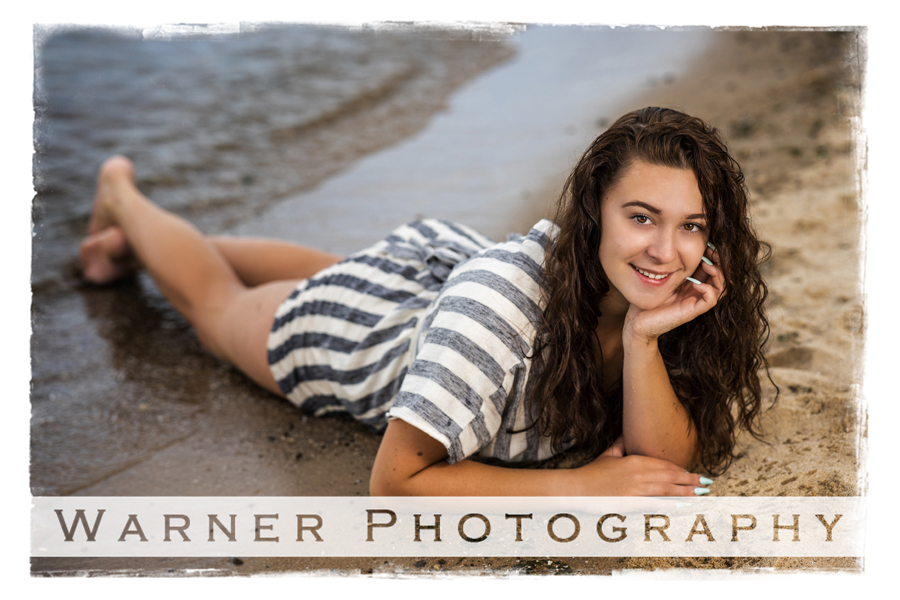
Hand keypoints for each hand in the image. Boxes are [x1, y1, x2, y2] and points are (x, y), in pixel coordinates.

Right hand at [575, 437, 707, 495]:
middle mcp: (639, 474)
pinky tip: (683, 506)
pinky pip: (657, 504)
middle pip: (670, 477)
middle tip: (706, 483)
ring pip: (668, 490)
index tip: (691, 473)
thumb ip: (622, 444)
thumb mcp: (609, 454)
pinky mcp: (632, 503)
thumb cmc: (593, 472)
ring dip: (687, 492)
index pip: (664, 465)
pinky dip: (672, 504)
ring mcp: (636, 490)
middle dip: (690, 481)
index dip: (680, 470)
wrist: (579, 488)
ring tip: (701, 494)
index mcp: (635, 461)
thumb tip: (628, 434)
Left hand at [624, 246, 723, 341]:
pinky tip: (698, 284)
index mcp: (691, 283)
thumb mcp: (662, 275)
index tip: (709, 245)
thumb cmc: (648, 297)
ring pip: (720, 288)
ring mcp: (695, 302)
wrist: (638, 321)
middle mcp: (696, 292)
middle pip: (720, 276)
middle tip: (713, 251)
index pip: (712, 268)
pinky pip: (710, 300)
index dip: (713, 256)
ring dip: (718, 275)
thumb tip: (680, 245)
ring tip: (708, 265)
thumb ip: (672, 264)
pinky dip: (708, 290)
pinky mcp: (691, 312)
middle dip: (719, 262)